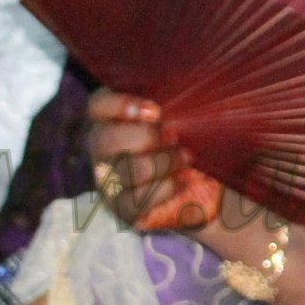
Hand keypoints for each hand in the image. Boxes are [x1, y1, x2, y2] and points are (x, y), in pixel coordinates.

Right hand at [85, 89, 223, 229]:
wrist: (207, 185)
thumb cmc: (189, 140)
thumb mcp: (181, 116)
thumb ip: (171, 103)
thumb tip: (177, 96)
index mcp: (110, 118)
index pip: (97, 105)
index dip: (119, 104)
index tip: (155, 111)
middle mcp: (101, 149)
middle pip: (104, 139)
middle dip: (145, 137)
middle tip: (174, 137)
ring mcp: (107, 180)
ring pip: (124, 170)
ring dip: (162, 162)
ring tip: (186, 157)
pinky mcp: (122, 207)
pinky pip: (136, 200)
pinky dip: (165, 189)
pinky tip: (182, 181)